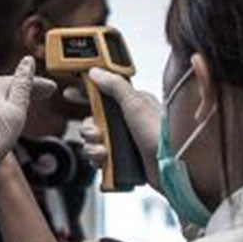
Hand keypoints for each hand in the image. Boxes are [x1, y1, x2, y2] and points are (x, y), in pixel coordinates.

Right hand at [75, 68, 161, 184]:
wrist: (172, 169)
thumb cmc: (160, 134)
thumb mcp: (136, 104)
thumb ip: (115, 86)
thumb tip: (96, 72)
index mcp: (132, 103)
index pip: (103, 93)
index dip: (85, 93)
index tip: (70, 94)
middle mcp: (128, 121)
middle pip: (94, 120)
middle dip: (89, 128)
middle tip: (96, 133)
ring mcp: (126, 141)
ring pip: (95, 140)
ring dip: (93, 146)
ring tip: (103, 151)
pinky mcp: (124, 159)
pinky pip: (101, 158)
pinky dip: (99, 160)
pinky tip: (105, 162)